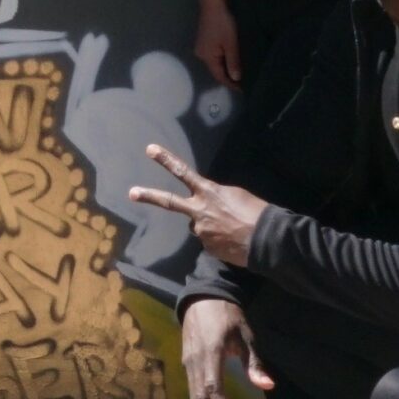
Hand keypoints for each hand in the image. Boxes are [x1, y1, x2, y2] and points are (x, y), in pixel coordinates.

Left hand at [127, 143, 268, 267]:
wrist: (267, 241)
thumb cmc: (256, 213)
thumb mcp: (235, 195)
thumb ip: (215, 197)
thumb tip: (208, 206)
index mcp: (208, 192)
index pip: (183, 172)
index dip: (166, 160)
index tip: (150, 149)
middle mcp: (199, 211)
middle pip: (169, 202)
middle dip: (148, 196)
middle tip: (131, 193)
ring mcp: (201, 231)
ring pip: (198, 226)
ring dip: (209, 226)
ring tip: (231, 229)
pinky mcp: (208, 248)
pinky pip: (210, 241)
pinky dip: (219, 240)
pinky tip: (233, 241)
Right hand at [177, 296, 272, 398]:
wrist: (202, 298)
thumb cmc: (228, 317)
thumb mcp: (245, 335)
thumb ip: (254, 363)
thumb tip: (268, 386)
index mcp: (210, 353)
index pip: (213, 386)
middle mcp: (194, 360)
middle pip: (198, 396)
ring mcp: (187, 361)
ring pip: (192, 394)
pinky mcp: (185, 361)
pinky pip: (191, 387)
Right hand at [193, 3, 241, 87]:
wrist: (213, 5)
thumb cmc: (223, 24)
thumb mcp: (231, 44)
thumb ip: (233, 62)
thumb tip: (236, 79)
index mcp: (207, 57)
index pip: (219, 76)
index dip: (231, 84)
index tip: (243, 90)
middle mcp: (201, 55)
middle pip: (216, 70)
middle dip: (229, 77)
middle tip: (245, 82)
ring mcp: (202, 48)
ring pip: (216, 63)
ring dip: (227, 68)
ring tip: (240, 73)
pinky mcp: (204, 42)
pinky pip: (215, 56)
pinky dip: (224, 60)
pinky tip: (232, 60)